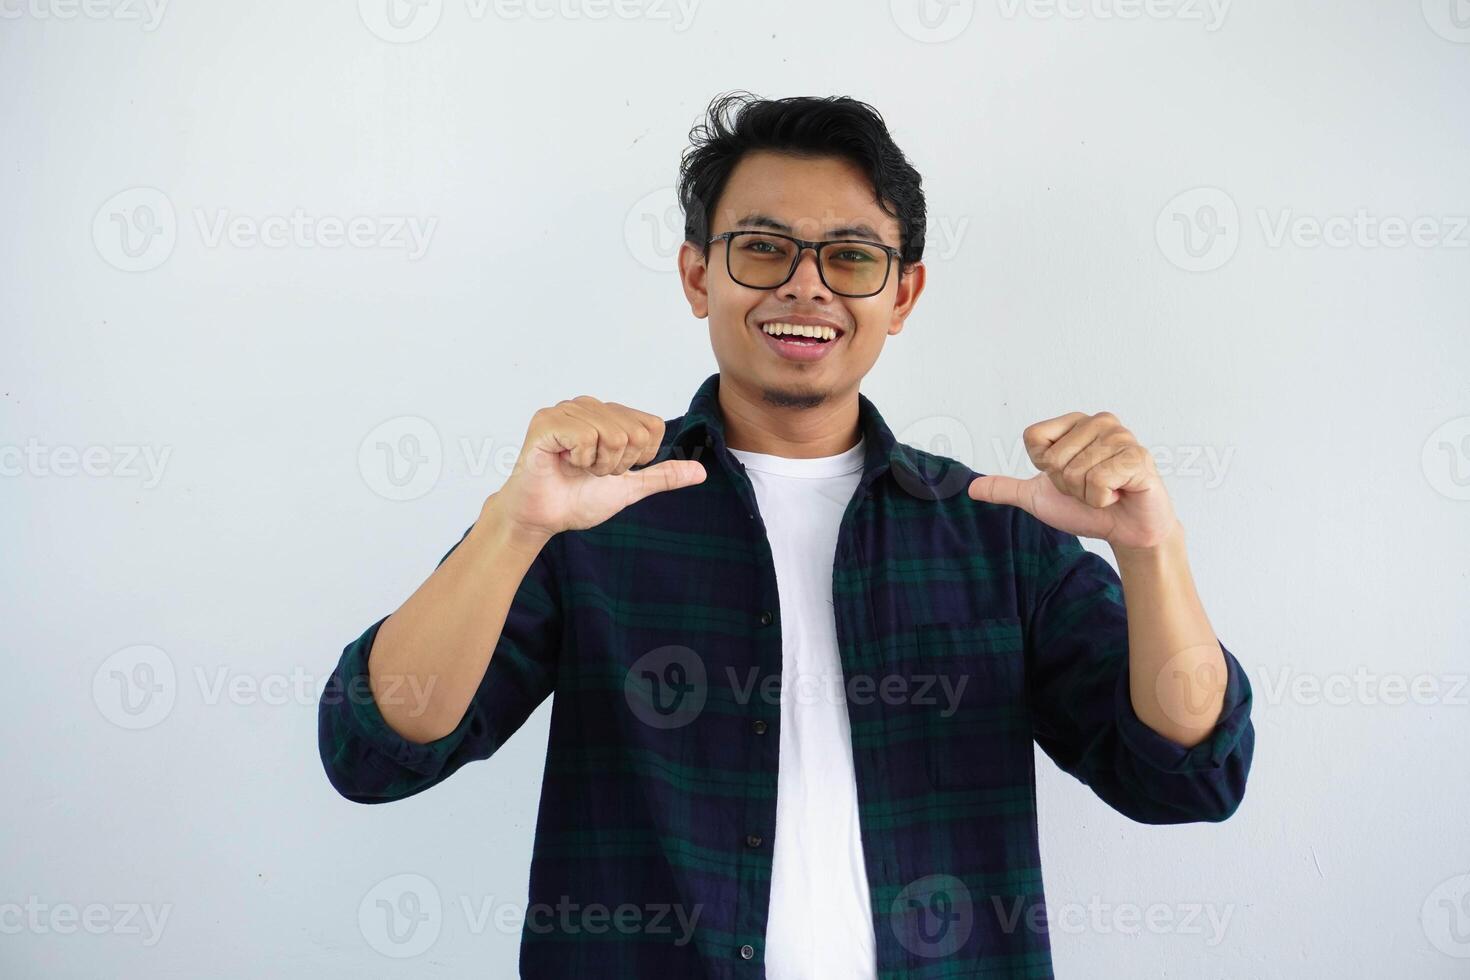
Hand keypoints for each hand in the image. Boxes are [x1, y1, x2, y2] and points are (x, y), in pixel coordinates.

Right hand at [491, 395, 705, 541]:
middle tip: (590, 471)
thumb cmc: (577, 499)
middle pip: (635, 433)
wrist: (542, 517)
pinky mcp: (547, 420)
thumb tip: (701, 472)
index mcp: (609, 414)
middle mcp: (589, 405)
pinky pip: (587, 436)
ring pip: (614, 435)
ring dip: (598, 465)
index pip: (653, 427)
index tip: (610, 469)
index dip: (639, 458)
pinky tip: (563, 462)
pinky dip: (580, 460)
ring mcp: (567, 409)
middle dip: (617, 464)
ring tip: (576, 468)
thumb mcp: (629, 487)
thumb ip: (662, 476)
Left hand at [967, 411, 1178, 550]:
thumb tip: (971, 488)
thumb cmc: (1087, 508)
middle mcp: (1099, 421)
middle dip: (1067, 485)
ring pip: (1075, 473)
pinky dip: (1103, 499)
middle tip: (1090, 488)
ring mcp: (1121, 436)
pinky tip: (1119, 494)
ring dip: (1086, 495)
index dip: (1044, 468)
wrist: (1126, 530)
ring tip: (1107, 491)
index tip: (1066, 476)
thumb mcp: (1039, 498)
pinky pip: (1098, 482)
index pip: (1033, 438)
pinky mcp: (1138, 456)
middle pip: (1054, 459)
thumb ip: (1007, 489)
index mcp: (1074, 422)